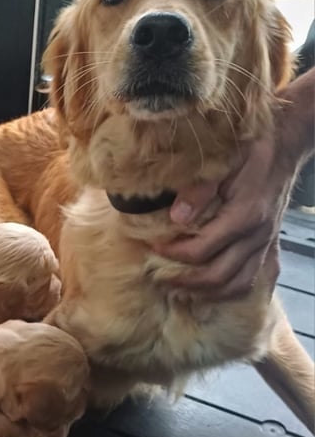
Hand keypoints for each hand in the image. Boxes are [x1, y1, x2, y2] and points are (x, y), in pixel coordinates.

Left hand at [153, 66, 314, 299]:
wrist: (285, 144)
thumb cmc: (251, 148)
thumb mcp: (224, 159)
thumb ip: (199, 189)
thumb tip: (176, 217)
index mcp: (244, 215)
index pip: (201, 250)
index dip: (172, 253)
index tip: (151, 245)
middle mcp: (257, 235)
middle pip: (216, 276)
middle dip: (181, 280)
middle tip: (156, 274)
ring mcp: (264, 244)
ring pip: (233, 285)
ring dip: (201, 291)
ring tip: (174, 286)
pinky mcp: (267, 247)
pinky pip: (247, 282)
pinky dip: (223, 292)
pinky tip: (203, 289)